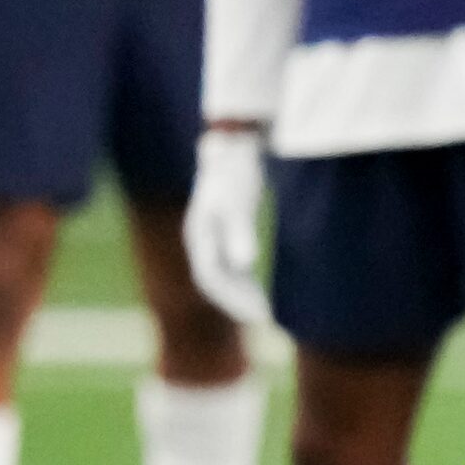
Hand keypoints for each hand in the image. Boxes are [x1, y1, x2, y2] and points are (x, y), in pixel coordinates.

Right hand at [184, 127, 270, 327]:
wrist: (233, 144)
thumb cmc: (235, 172)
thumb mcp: (238, 200)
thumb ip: (239, 231)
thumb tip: (244, 264)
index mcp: (199, 234)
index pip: (210, 277)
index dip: (231, 299)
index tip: (254, 315)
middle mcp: (201, 239)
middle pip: (214, 281)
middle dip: (236, 302)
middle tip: (263, 320)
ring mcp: (210, 237)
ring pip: (222, 276)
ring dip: (240, 295)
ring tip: (265, 313)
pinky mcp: (223, 232)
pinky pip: (230, 267)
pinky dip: (244, 282)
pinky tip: (261, 293)